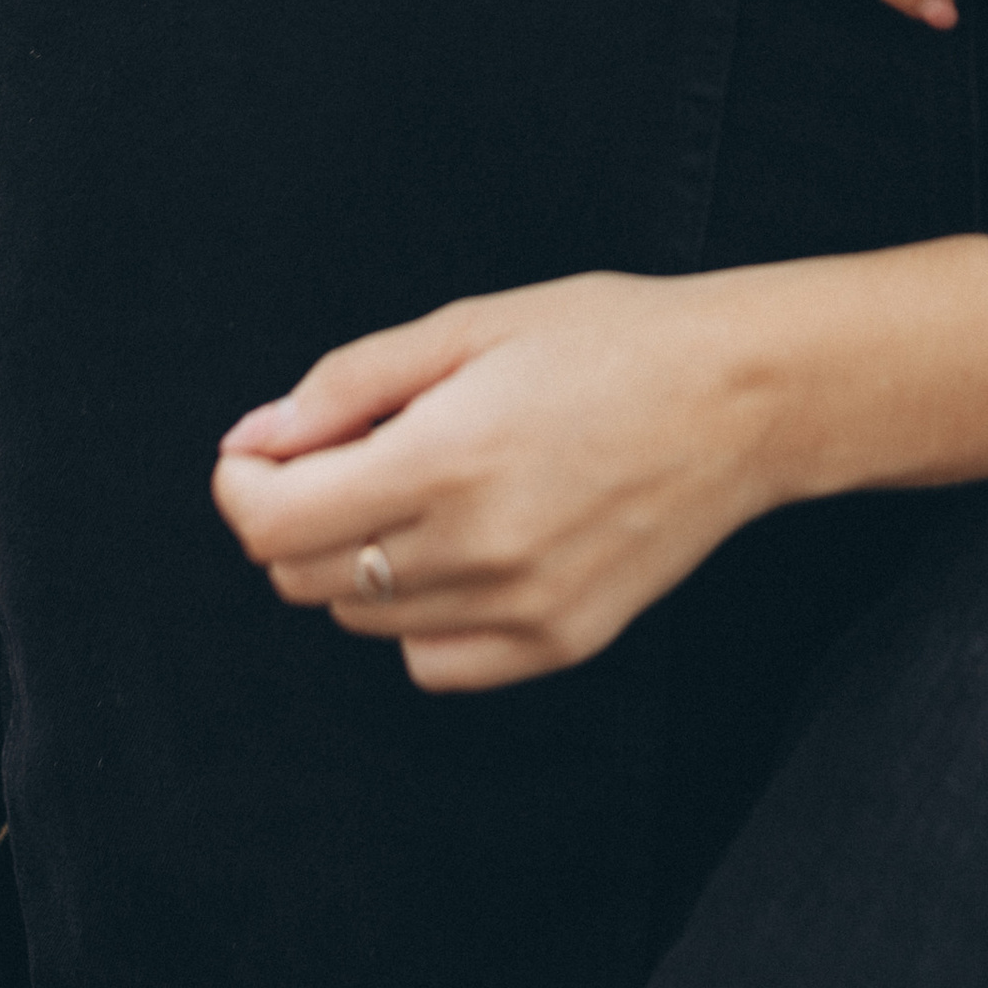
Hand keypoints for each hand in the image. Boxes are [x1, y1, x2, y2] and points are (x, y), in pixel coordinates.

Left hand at [212, 243, 987, 692]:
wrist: (745, 397)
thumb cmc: (610, 339)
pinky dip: (419, 617)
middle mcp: (474, 549)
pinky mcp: (557, 644)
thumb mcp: (470, 325)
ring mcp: (519, 608)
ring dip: (358, 561)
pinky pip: (432, 662)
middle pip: (303, 577)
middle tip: (344, 456)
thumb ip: (349, 385)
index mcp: (443, 459)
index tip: (260, 450)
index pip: (272, 522)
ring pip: (362, 621)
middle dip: (294, 515)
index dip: (242, 484)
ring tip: (422, 489)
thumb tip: (255, 438)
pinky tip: (462, 550)